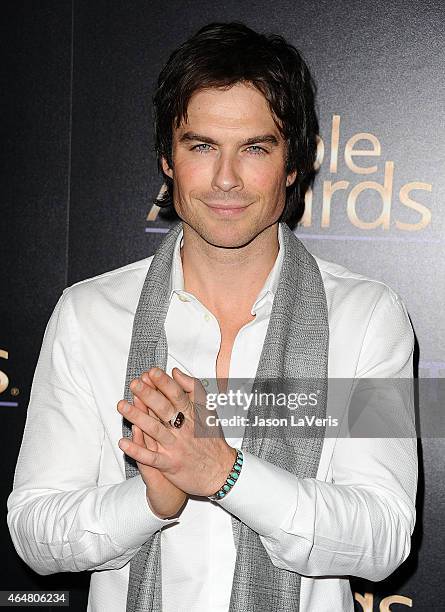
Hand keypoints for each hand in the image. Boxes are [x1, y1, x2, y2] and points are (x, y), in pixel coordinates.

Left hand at [118, 367, 235, 496]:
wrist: (221, 472)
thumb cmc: (212, 440)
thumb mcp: (208, 410)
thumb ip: (193, 389)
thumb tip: (176, 372)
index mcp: (193, 415)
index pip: (177, 395)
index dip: (164, 383)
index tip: (152, 372)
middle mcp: (184, 430)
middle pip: (164, 409)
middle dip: (148, 395)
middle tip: (135, 384)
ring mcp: (176, 447)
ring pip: (154, 430)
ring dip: (137, 417)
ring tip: (122, 406)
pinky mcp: (170, 464)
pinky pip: (151, 457)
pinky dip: (137, 450)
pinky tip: (123, 442)